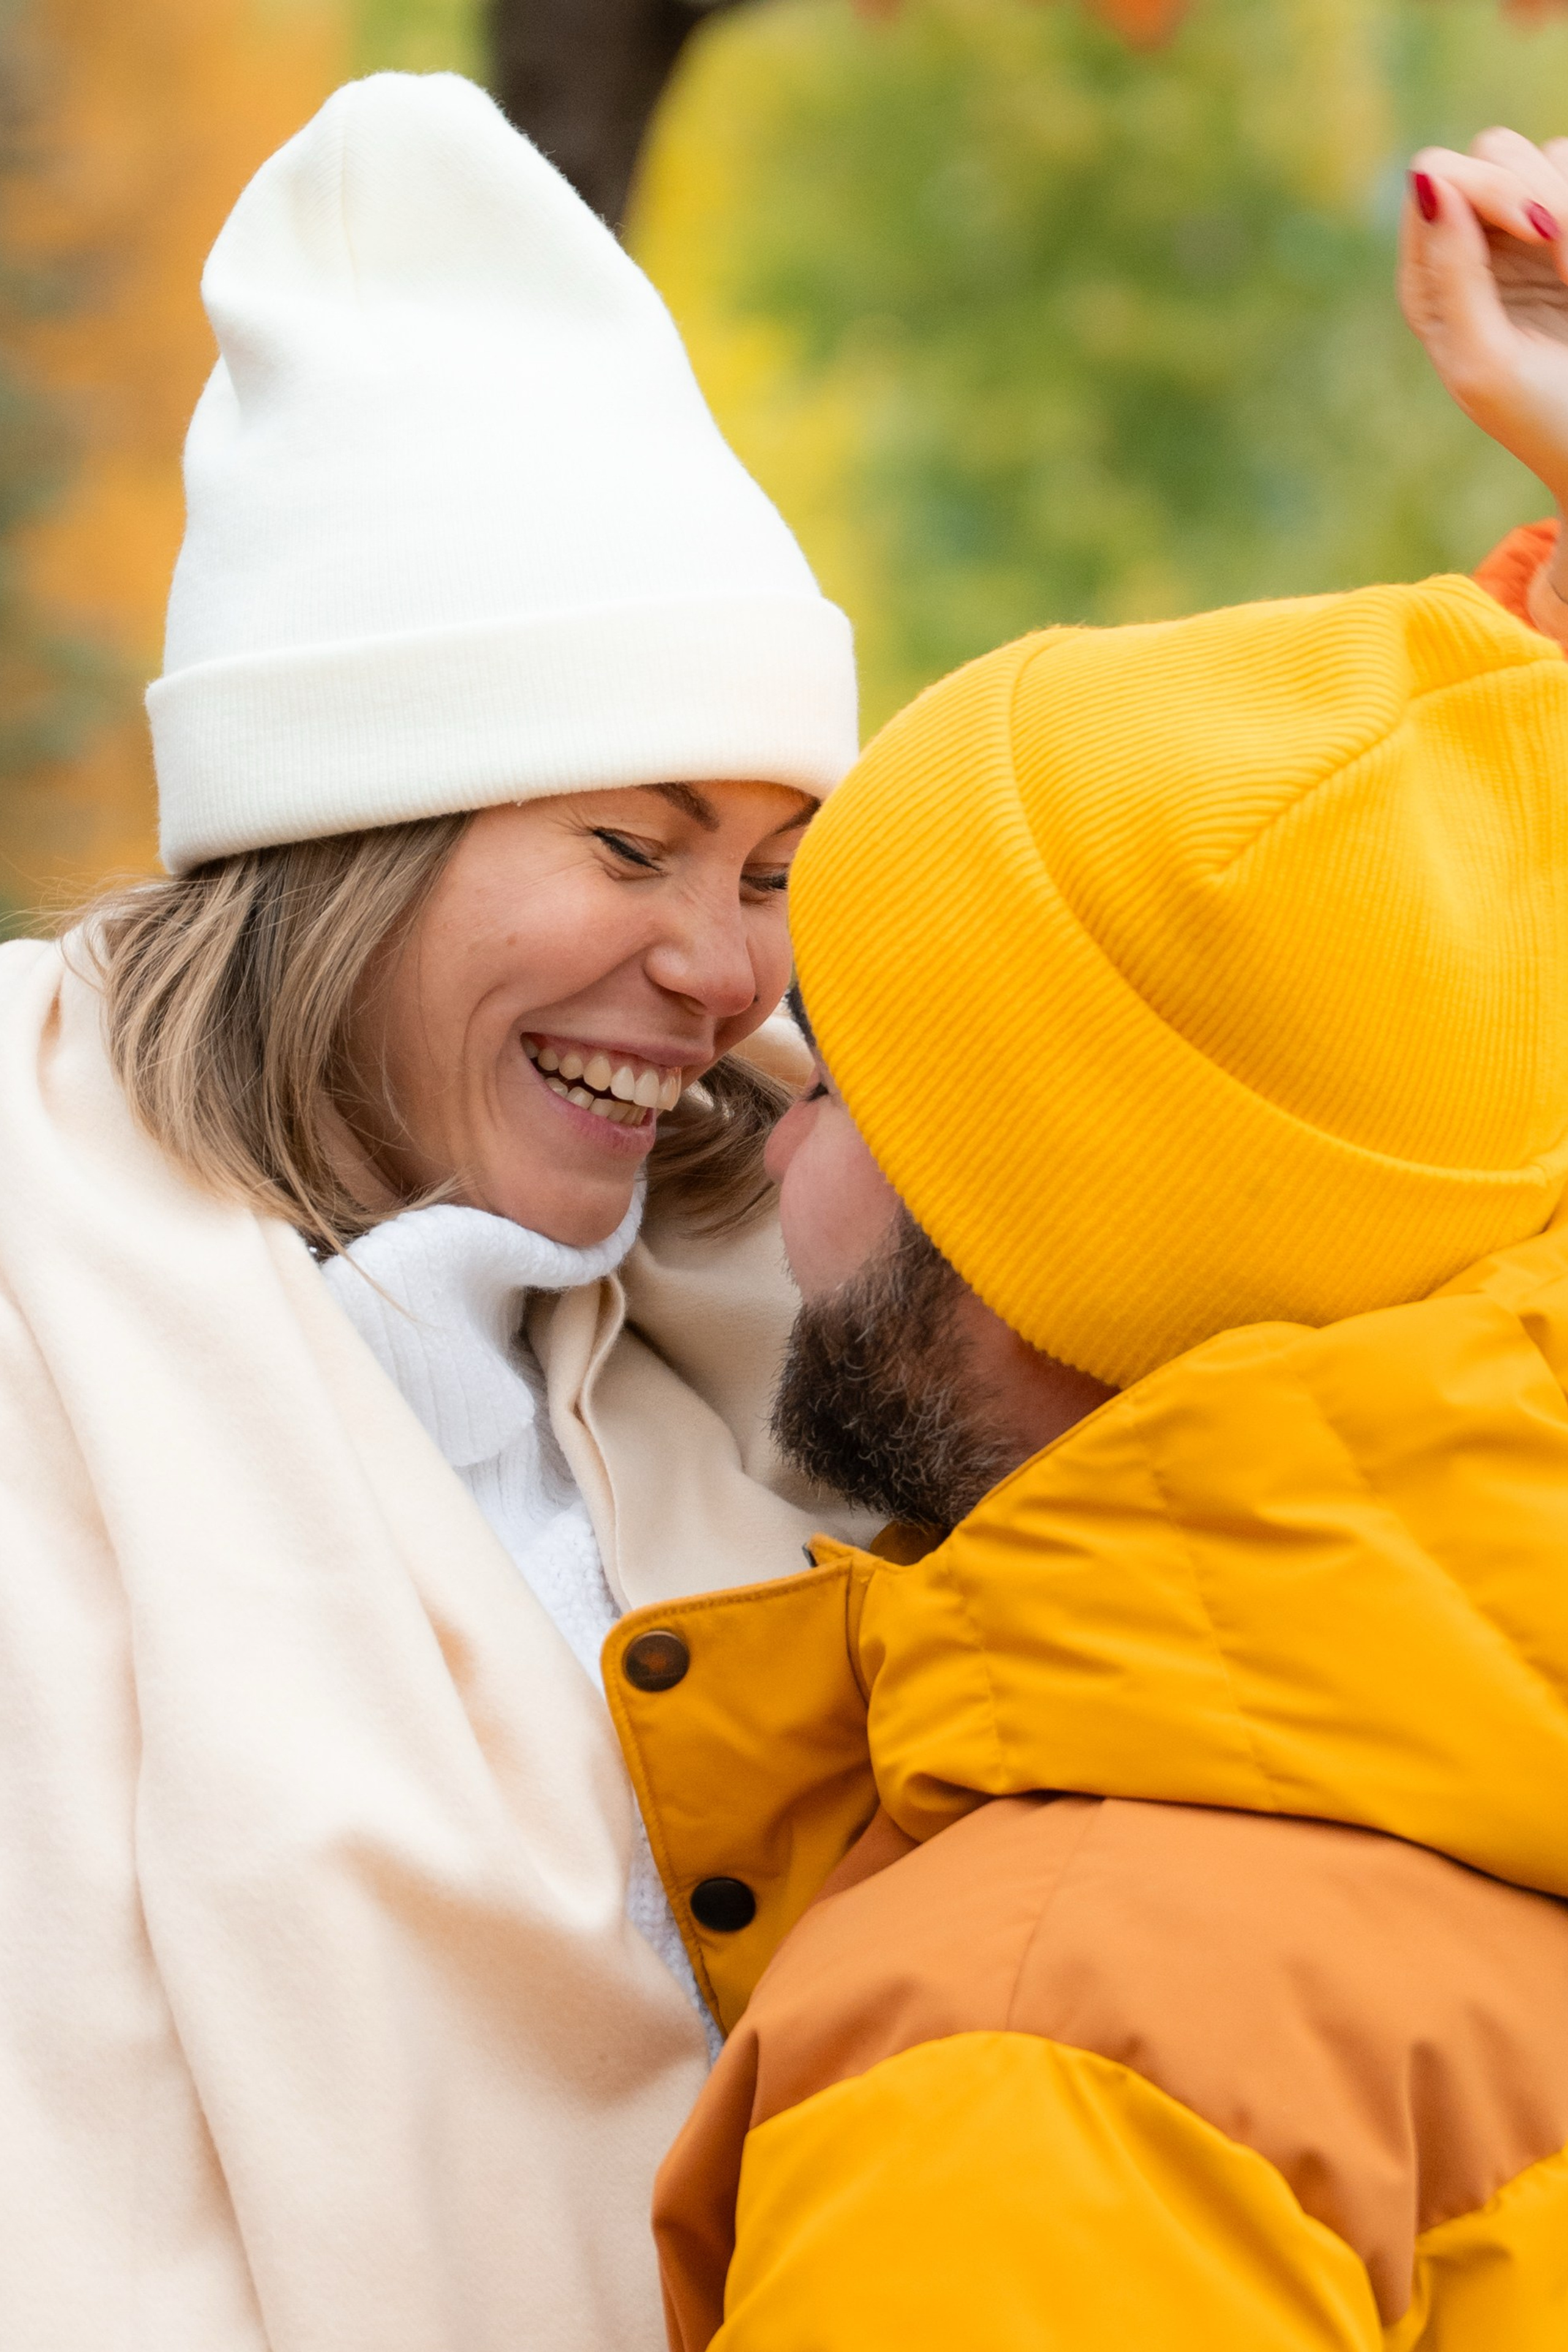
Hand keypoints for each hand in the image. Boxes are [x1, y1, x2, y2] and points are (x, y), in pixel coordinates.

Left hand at [1399, 128, 1567, 581]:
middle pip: (1493, 153)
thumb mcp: (1484, 360)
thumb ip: (1452, 275)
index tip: (1537, 228)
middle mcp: (1472, 246)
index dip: (1490, 186)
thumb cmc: (1539, 414)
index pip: (1439, 179)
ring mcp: (1526, 235)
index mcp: (1431, 280)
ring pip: (1544, 156)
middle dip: (1539, 191)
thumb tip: (1431, 180)